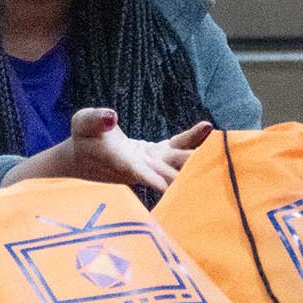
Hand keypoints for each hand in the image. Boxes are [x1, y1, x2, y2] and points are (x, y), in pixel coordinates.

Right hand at [66, 108, 212, 193]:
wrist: (87, 158)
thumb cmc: (83, 139)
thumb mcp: (82, 123)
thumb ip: (95, 119)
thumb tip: (111, 116)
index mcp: (120, 163)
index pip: (136, 171)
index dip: (150, 178)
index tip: (164, 186)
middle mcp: (141, 167)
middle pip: (167, 171)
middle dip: (186, 170)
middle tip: (211, 166)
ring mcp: (152, 163)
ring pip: (178, 161)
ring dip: (196, 157)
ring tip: (219, 147)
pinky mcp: (159, 155)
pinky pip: (179, 146)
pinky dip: (193, 138)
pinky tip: (208, 127)